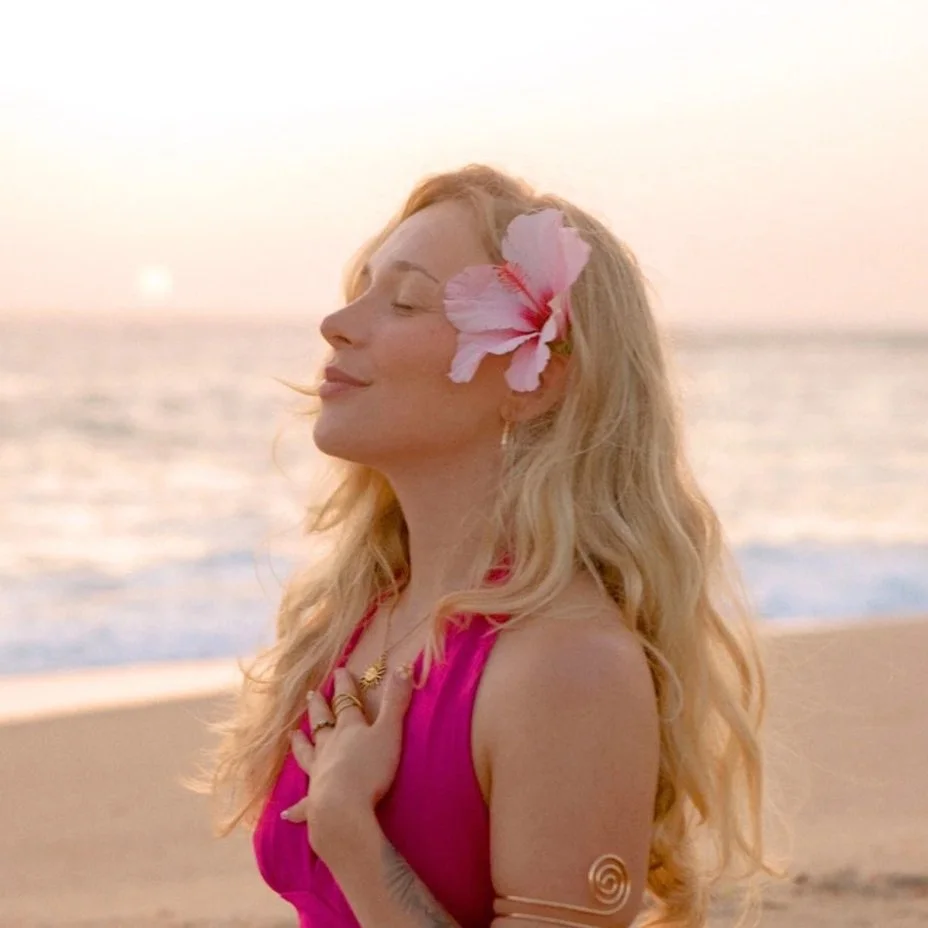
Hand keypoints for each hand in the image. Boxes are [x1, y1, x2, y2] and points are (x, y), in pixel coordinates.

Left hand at [282, 665, 413, 864]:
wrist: (343, 806)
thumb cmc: (370, 768)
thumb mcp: (389, 731)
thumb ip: (396, 701)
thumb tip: (404, 666)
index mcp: (349, 729)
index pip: (346, 702)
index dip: (344, 686)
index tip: (339, 671)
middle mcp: (330, 746)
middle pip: (322, 722)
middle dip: (319, 707)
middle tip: (310, 694)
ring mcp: (319, 772)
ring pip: (307, 754)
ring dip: (300, 744)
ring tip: (293, 735)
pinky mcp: (314, 800)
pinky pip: (303, 804)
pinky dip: (296, 808)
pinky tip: (286, 813)